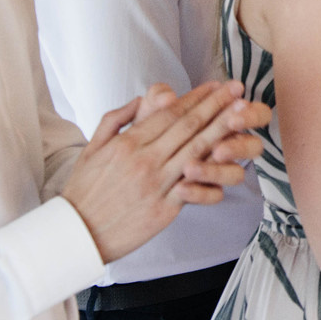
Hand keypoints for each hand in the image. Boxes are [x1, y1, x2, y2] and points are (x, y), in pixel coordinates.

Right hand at [64, 80, 272, 263]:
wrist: (77, 234)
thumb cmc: (84, 190)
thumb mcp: (92, 148)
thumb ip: (117, 119)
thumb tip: (141, 99)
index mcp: (127, 143)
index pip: (169, 114)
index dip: (195, 97)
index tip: (214, 85)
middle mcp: (144, 160)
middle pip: (188, 127)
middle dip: (216, 104)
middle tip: (238, 87)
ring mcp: (156, 185)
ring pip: (197, 151)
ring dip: (223, 128)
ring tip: (243, 111)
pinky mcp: (164, 210)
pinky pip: (195, 188)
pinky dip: (215, 171)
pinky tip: (233, 156)